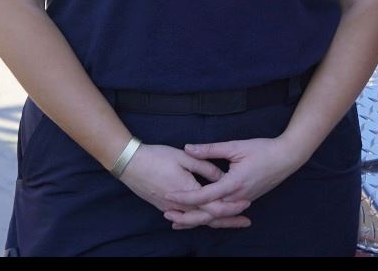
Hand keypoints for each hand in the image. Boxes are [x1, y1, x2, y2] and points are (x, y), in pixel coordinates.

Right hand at [119, 143, 251, 228]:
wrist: (130, 164)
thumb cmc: (157, 156)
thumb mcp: (183, 156)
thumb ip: (204, 166)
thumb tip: (221, 175)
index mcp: (187, 190)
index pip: (214, 205)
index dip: (232, 206)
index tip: (247, 204)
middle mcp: (180, 205)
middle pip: (208, 218)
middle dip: (228, 220)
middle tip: (246, 221)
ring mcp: (171, 208)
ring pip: (197, 221)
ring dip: (215, 222)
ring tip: (232, 222)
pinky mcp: (164, 207)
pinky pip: (186, 218)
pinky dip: (198, 221)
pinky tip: (206, 220)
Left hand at [162, 138, 302, 229]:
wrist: (286, 158)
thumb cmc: (263, 149)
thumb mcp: (236, 146)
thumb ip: (211, 149)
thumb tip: (188, 147)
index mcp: (233, 183)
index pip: (203, 195)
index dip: (184, 196)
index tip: (168, 194)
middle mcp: (236, 198)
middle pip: (207, 213)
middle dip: (186, 216)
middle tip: (166, 213)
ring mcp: (241, 202)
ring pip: (215, 216)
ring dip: (196, 219)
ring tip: (177, 220)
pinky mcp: (244, 201)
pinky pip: (224, 213)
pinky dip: (209, 215)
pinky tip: (199, 215)